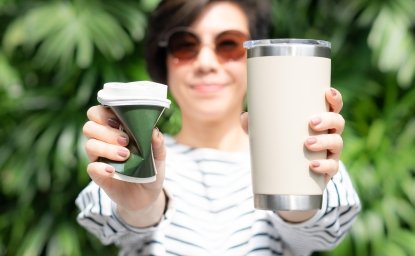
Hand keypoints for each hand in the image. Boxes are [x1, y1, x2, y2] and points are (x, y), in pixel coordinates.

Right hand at [82, 105, 165, 226]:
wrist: (147, 196)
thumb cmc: (151, 170)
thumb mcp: (159, 157)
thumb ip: (158, 144)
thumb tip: (154, 131)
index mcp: (116, 130)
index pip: (99, 113)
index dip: (104, 113)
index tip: (119, 120)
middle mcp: (103, 141)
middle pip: (89, 126)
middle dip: (106, 131)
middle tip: (126, 140)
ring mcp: (99, 158)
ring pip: (89, 144)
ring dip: (107, 147)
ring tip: (125, 155)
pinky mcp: (98, 175)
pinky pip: (91, 167)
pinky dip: (101, 167)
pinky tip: (113, 171)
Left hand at [240, 88, 343, 182]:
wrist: (287, 180)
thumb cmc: (281, 147)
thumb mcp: (268, 134)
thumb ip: (255, 125)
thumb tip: (245, 116)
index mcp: (320, 121)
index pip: (333, 106)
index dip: (334, 98)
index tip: (327, 92)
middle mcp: (329, 135)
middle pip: (338, 122)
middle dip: (328, 120)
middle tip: (311, 122)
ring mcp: (330, 153)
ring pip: (336, 143)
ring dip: (325, 141)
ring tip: (307, 143)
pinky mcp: (327, 171)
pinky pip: (332, 168)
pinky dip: (325, 166)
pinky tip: (313, 165)